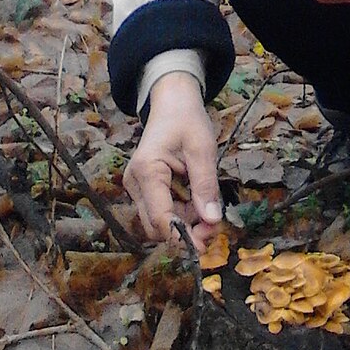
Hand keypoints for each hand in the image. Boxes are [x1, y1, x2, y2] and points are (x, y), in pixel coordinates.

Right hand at [123, 73, 221, 252]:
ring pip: (158, 223)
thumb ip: (206, 185)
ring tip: (210, 214)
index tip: (205, 246)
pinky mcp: (143, 189)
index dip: (182, 237)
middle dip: (185, 232)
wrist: (172, 103)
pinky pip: (160, 212)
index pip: (160, 218)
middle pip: (156, 226)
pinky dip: (180, 215)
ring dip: (184, 225)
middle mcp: (135, 183)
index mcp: (147, 170)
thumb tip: (212, 220)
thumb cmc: (187, 120)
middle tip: (214, 227)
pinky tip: (198, 205)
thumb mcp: (203, 148)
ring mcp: (136, 187)